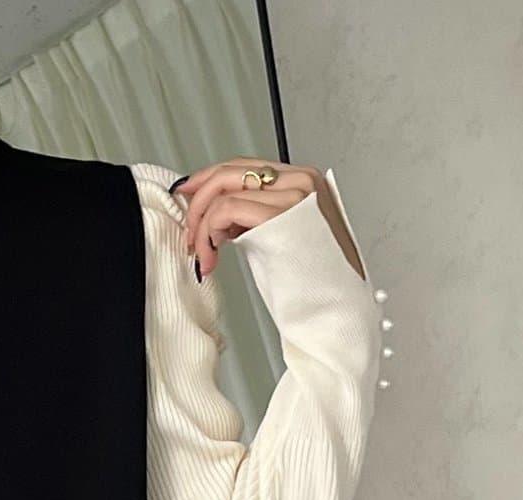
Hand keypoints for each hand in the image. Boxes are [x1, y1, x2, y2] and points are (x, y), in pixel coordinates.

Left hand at [170, 159, 364, 281]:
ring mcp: (292, 195)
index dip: (208, 181)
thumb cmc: (312, 285)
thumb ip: (256, 219)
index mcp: (304, 181)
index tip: (188, 197)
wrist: (335, 310)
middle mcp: (300, 181)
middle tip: (189, 234)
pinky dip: (208, 233)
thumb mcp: (281, 240)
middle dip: (198, 202)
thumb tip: (221, 218)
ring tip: (203, 255)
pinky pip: (226, 210)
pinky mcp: (279, 216)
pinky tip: (211, 256)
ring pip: (223, 191)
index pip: (245, 167)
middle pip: (230, 172)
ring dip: (201, 226)